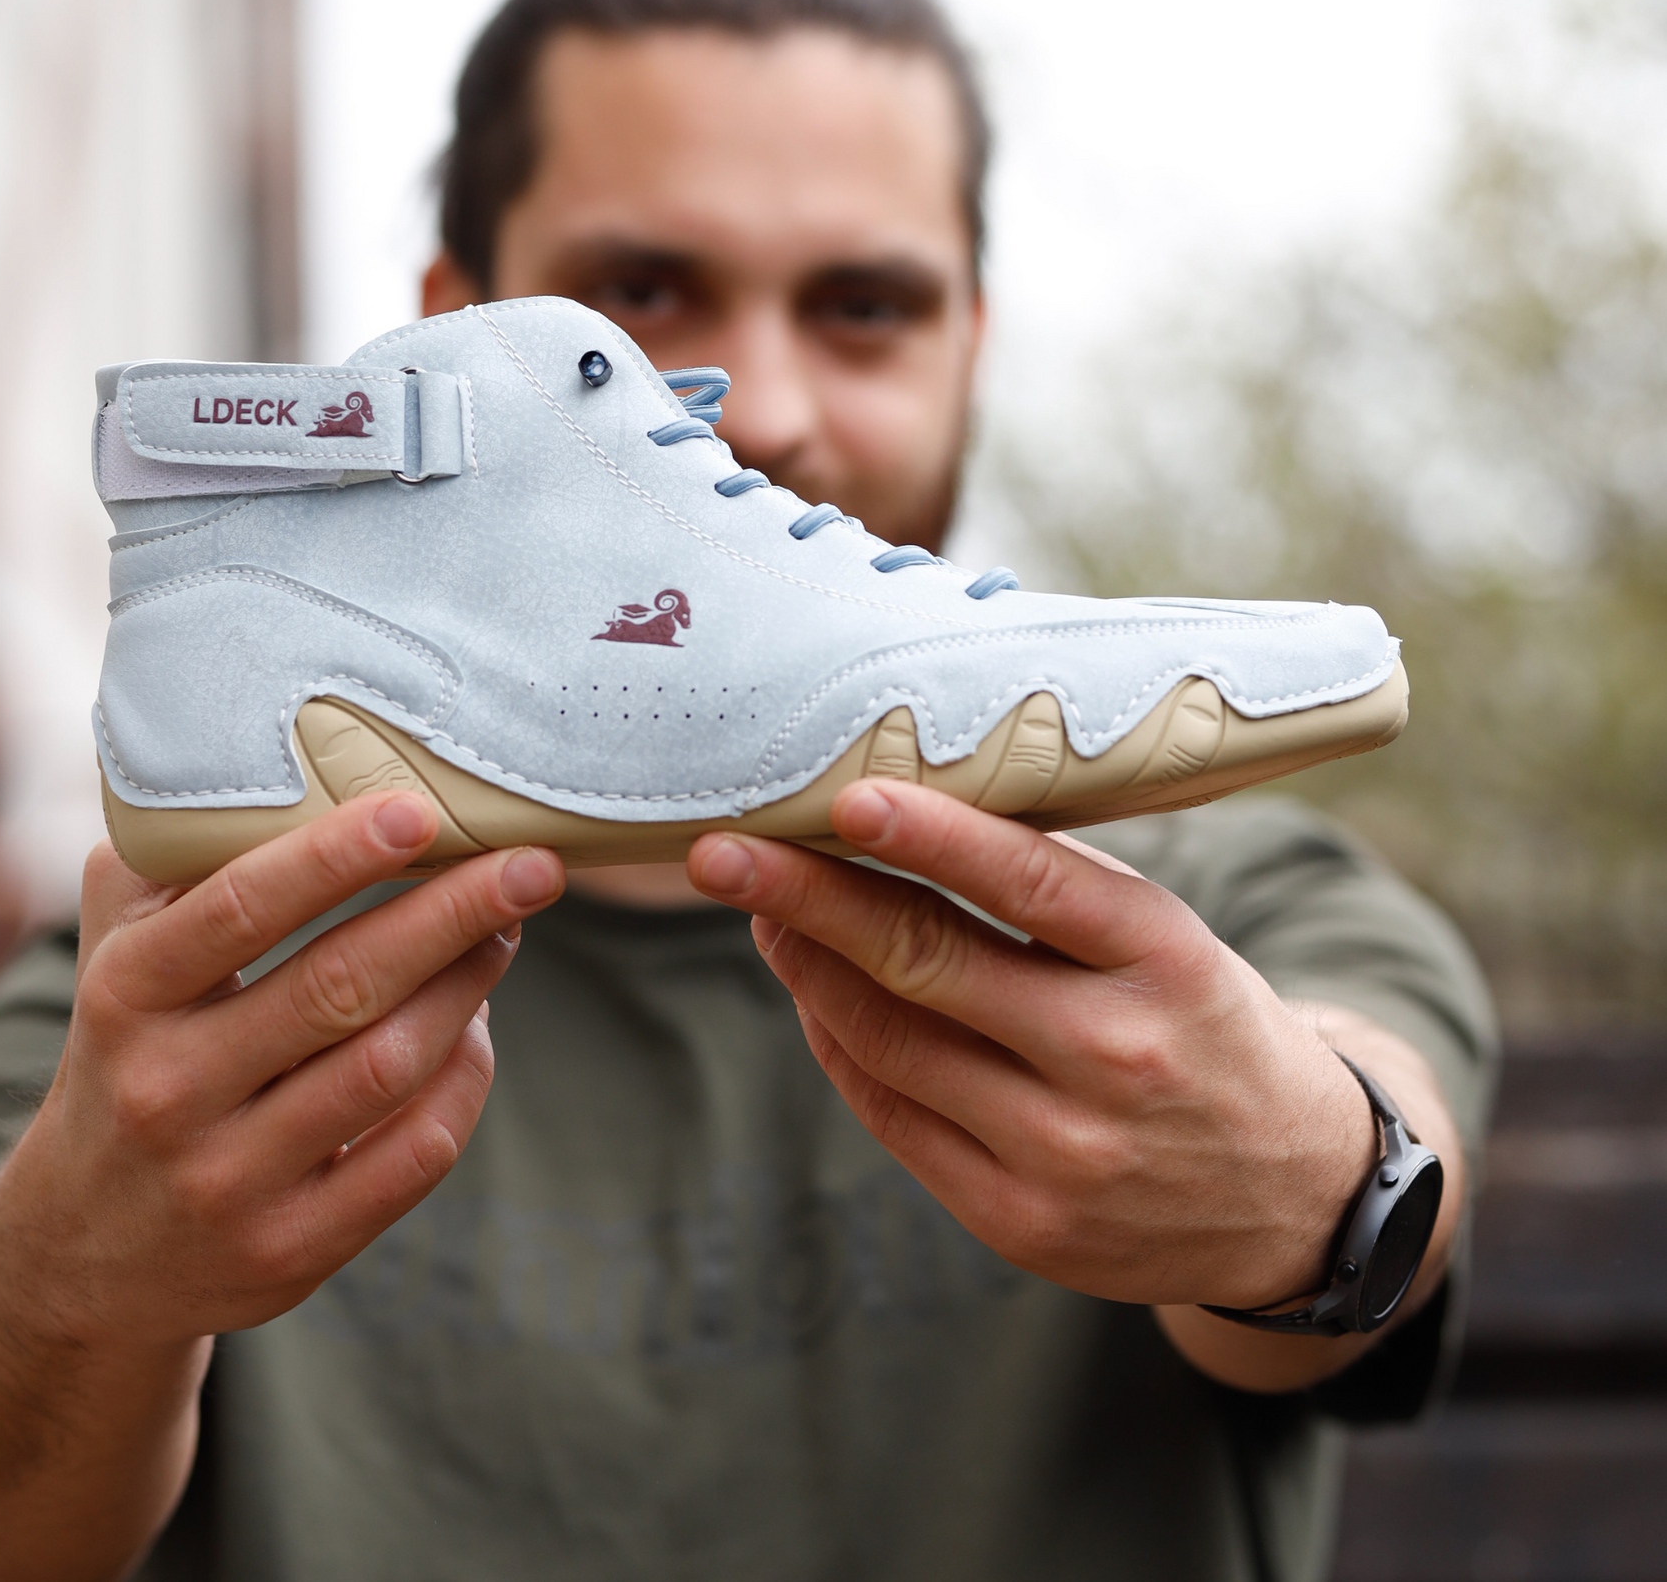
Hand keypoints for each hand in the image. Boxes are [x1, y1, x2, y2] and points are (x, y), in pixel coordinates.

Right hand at [0, 793, 564, 1581]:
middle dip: (453, 916)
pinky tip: (477, 1029)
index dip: (337, 857)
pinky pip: (412, 1155)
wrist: (77, 1260)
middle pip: (341, 987)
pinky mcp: (289, 1253)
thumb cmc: (123, 1059)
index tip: (421, 808)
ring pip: (389, 1067)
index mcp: (123, 997)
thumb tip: (232, 737)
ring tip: (508, 929)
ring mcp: (229, 1182)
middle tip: (531, 865)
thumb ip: (163, 858)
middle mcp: (169, 1091)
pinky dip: (462, 1082)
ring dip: (468, 988)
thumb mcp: (110, 956)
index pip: (240, 910)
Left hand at [686, 782, 1380, 1318]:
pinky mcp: (1019, 1221)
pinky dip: (838, 1042)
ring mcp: (1064, 1153)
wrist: (1294, 1201)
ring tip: (760, 908)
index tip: (843, 795)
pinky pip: (891, 1113)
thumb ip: (1052, 888)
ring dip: (807, 966)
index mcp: (1165, 960)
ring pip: (888, 1040)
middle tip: (722, 851)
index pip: (1029, 881)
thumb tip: (896, 819)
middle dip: (807, 899)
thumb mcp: (1167, 939)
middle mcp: (1116, 1057)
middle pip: (927, 962)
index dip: (928, 835)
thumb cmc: (1207, 1028)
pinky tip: (812, 989)